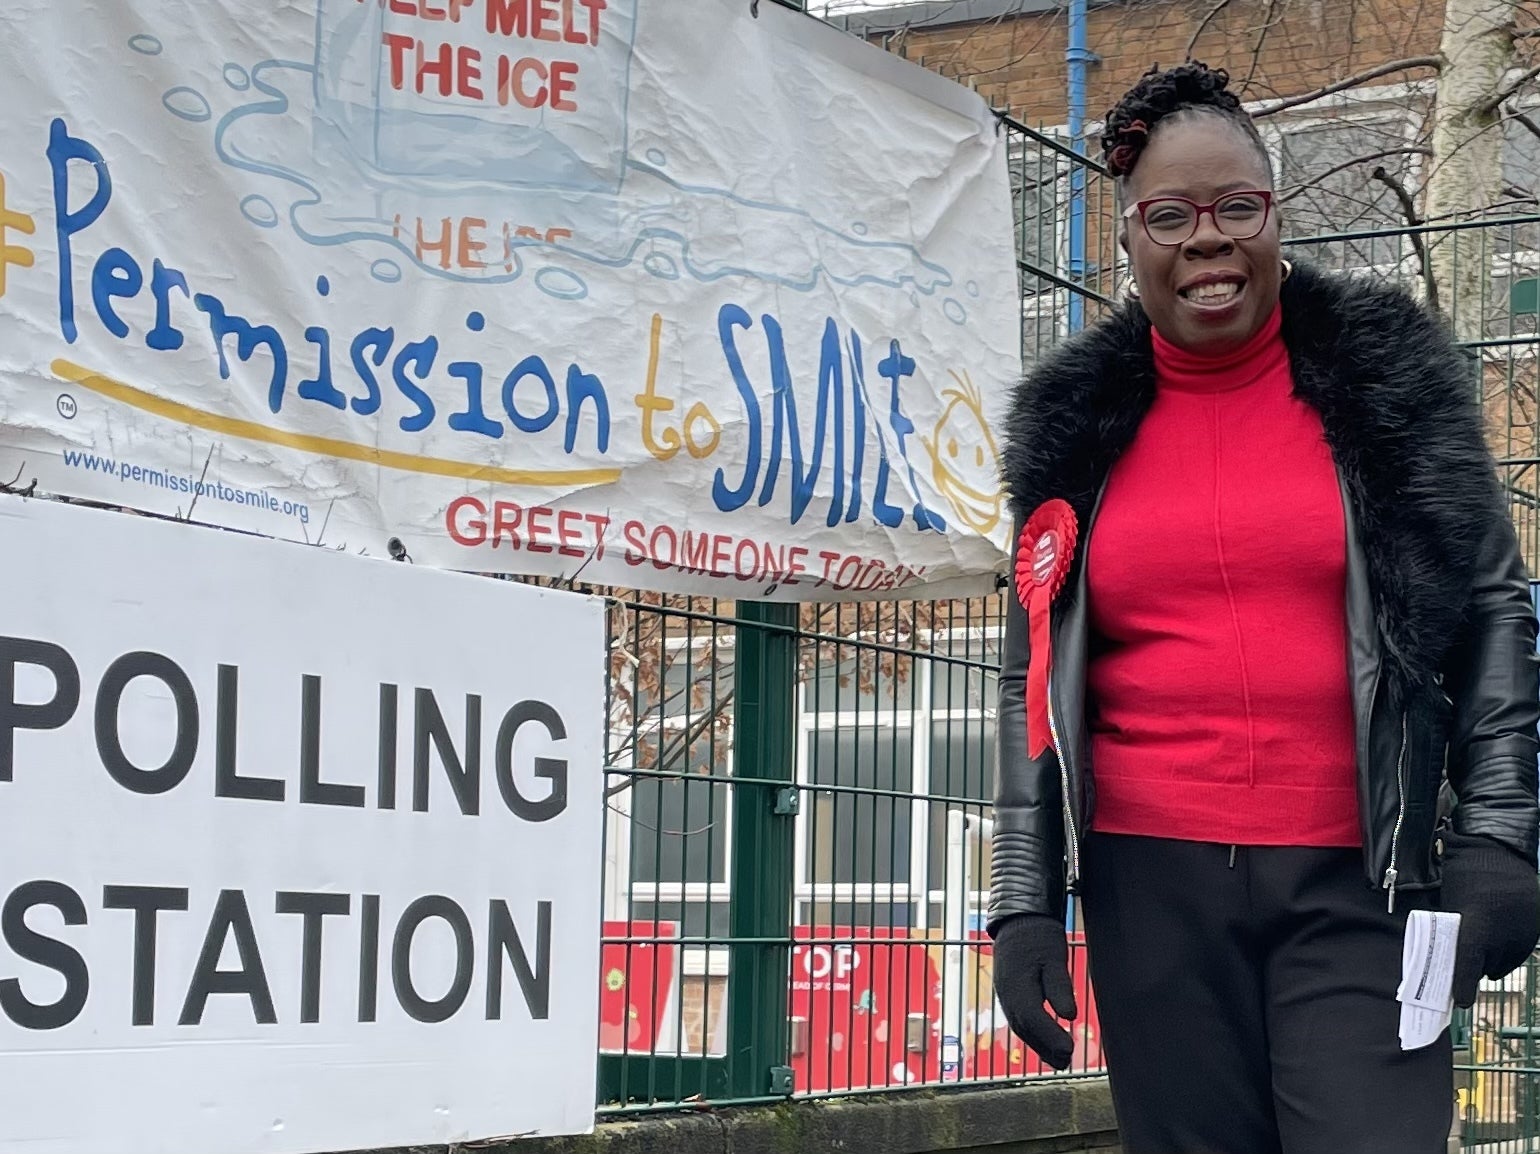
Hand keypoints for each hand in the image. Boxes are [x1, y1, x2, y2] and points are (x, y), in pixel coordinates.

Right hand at [991, 913, 1077, 1069]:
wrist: (1018, 920)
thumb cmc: (1038, 936)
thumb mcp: (1055, 956)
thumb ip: (1060, 986)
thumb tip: (1069, 1016)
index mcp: (1017, 984)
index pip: (1033, 1018)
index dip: (1051, 1037)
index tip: (1070, 1050)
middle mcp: (1007, 994)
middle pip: (1025, 1028)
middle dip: (1045, 1048)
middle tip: (1067, 1062)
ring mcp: (1005, 995)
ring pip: (1021, 1026)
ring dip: (1039, 1045)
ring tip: (1059, 1061)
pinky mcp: (1009, 993)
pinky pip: (1019, 1019)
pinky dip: (1032, 1034)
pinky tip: (1045, 1043)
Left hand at [1439, 831, 1539, 1006]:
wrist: (1500, 852)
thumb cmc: (1465, 876)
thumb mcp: (1452, 902)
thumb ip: (1453, 929)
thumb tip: (1445, 958)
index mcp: (1477, 923)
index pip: (1469, 962)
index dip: (1463, 985)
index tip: (1460, 1002)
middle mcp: (1504, 931)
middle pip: (1487, 965)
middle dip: (1474, 969)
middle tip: (1461, 964)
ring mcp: (1524, 931)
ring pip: (1505, 962)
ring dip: (1492, 962)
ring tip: (1480, 947)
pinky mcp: (1536, 928)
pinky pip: (1520, 951)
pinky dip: (1507, 952)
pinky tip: (1497, 941)